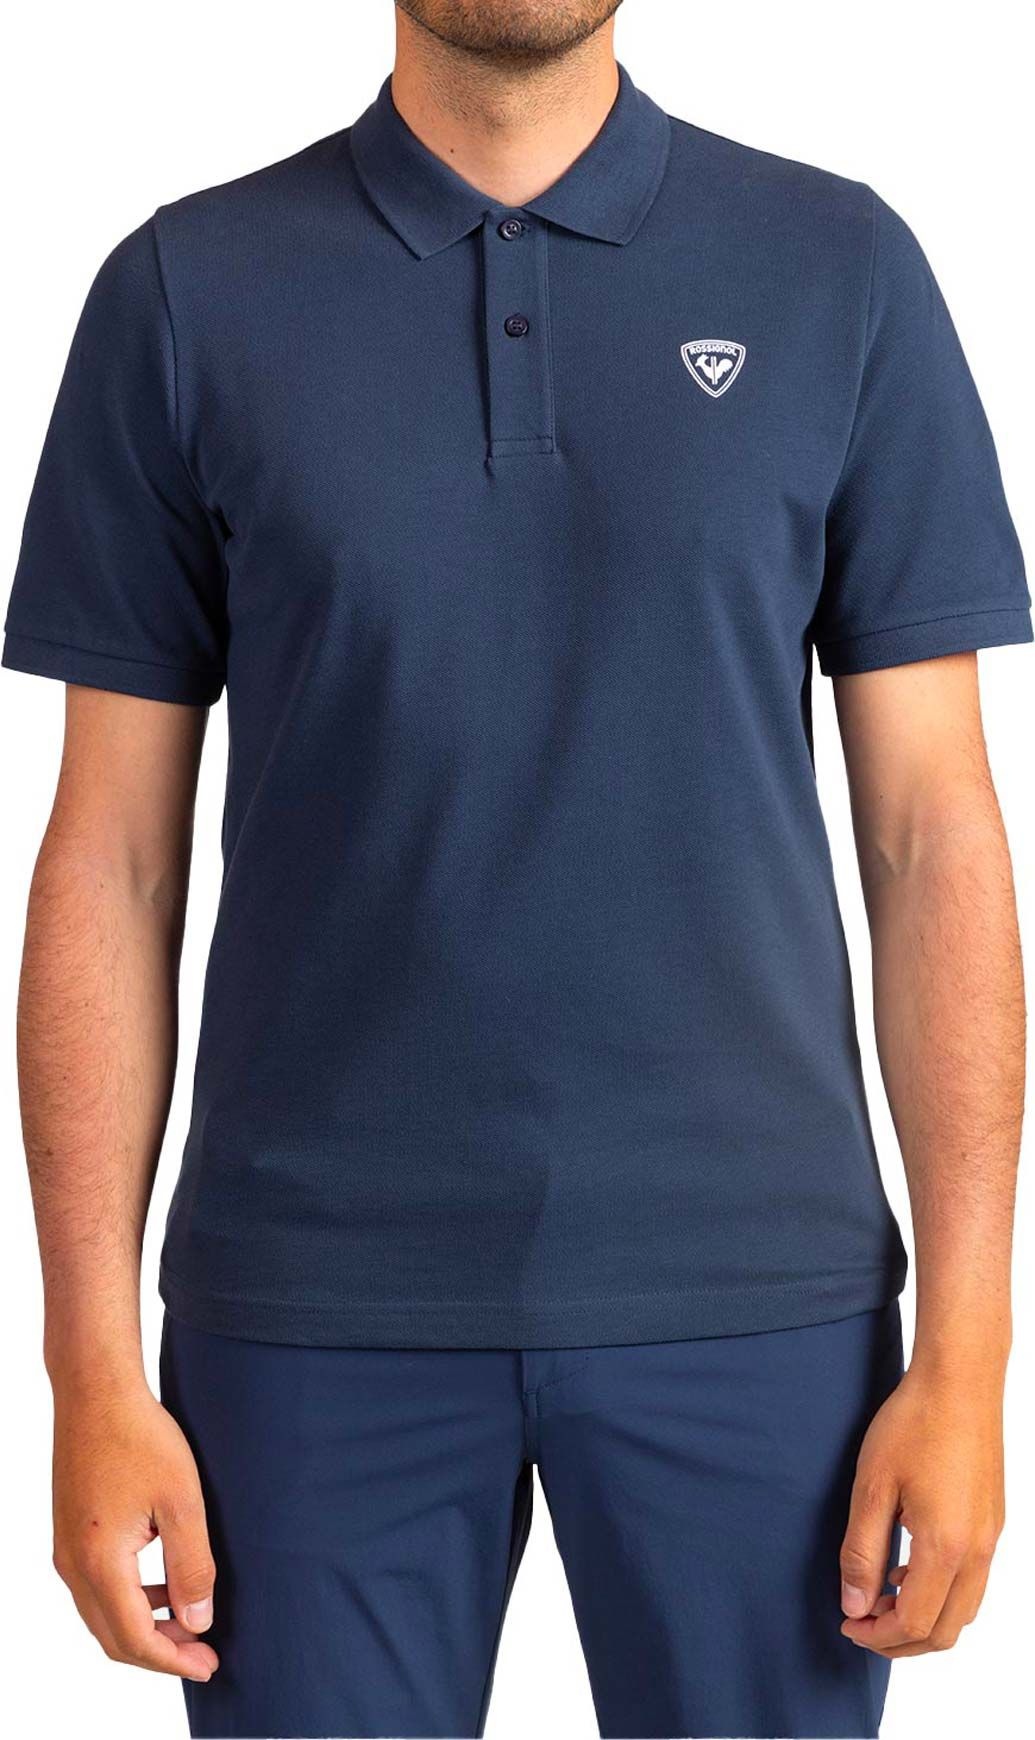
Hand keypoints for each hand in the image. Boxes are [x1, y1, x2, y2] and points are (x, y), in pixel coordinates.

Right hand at [52, 1381, 217, 1680]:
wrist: (95, 1391)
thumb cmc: (140, 1436)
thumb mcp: (181, 1501)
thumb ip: (191, 1565)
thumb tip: (198, 1621)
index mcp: (100, 1562)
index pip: (134, 1638)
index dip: (174, 1660)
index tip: (209, 1665)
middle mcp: (73, 1565)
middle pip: (113, 1637)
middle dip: (160, 1652)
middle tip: (203, 1654)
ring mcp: (66, 1549)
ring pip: (103, 1614)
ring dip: (144, 1626)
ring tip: (190, 1621)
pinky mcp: (69, 1533)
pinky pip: (97, 1588)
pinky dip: (129, 1600)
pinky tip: (163, 1584)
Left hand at [839, 1364, 1003, 1656]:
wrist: (960, 1381)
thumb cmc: (914, 1424)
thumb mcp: (872, 1486)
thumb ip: (862, 1551)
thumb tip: (854, 1605)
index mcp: (946, 1546)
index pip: (916, 1623)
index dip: (877, 1635)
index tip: (847, 1623)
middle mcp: (977, 1550)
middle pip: (946, 1631)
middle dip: (901, 1640)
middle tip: (861, 1622)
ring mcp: (990, 1537)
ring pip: (964, 1609)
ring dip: (924, 1619)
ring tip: (880, 1597)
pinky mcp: (992, 1522)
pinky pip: (972, 1581)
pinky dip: (941, 1593)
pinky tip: (907, 1567)